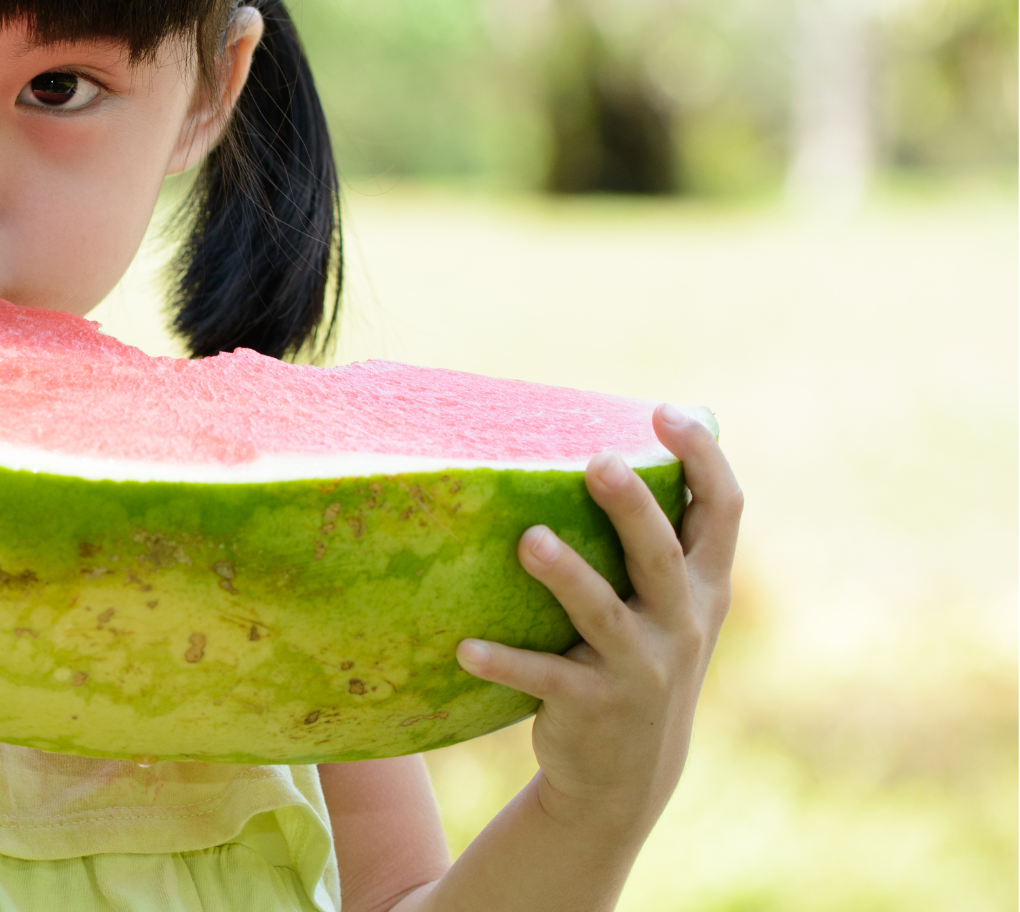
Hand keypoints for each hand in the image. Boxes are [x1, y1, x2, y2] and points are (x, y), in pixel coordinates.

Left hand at [455, 404, 742, 836]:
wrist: (629, 774)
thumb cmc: (640, 656)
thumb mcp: (671, 604)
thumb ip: (664, 534)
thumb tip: (640, 434)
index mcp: (704, 587)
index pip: (723, 511)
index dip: (703, 459)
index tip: (667, 412)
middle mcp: (682, 625)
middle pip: (664, 557)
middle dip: (634, 509)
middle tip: (597, 462)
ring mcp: (640, 669)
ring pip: (604, 615)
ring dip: (567, 576)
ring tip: (528, 540)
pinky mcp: (594, 707)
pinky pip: (546, 679)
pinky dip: (506, 662)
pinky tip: (466, 648)